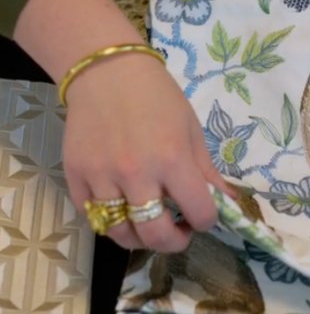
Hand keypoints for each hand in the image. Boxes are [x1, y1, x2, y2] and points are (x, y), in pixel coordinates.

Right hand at [63, 52, 235, 250]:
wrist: (106, 71)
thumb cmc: (157, 97)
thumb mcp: (191, 129)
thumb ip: (207, 171)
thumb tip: (229, 203)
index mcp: (173, 158)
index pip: (199, 212)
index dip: (206, 221)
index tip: (203, 216)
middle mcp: (137, 173)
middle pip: (155, 234)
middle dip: (173, 242)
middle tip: (177, 232)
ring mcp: (102, 176)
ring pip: (120, 233)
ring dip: (139, 238)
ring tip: (148, 225)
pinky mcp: (75, 176)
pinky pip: (92, 217)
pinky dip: (109, 219)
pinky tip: (122, 207)